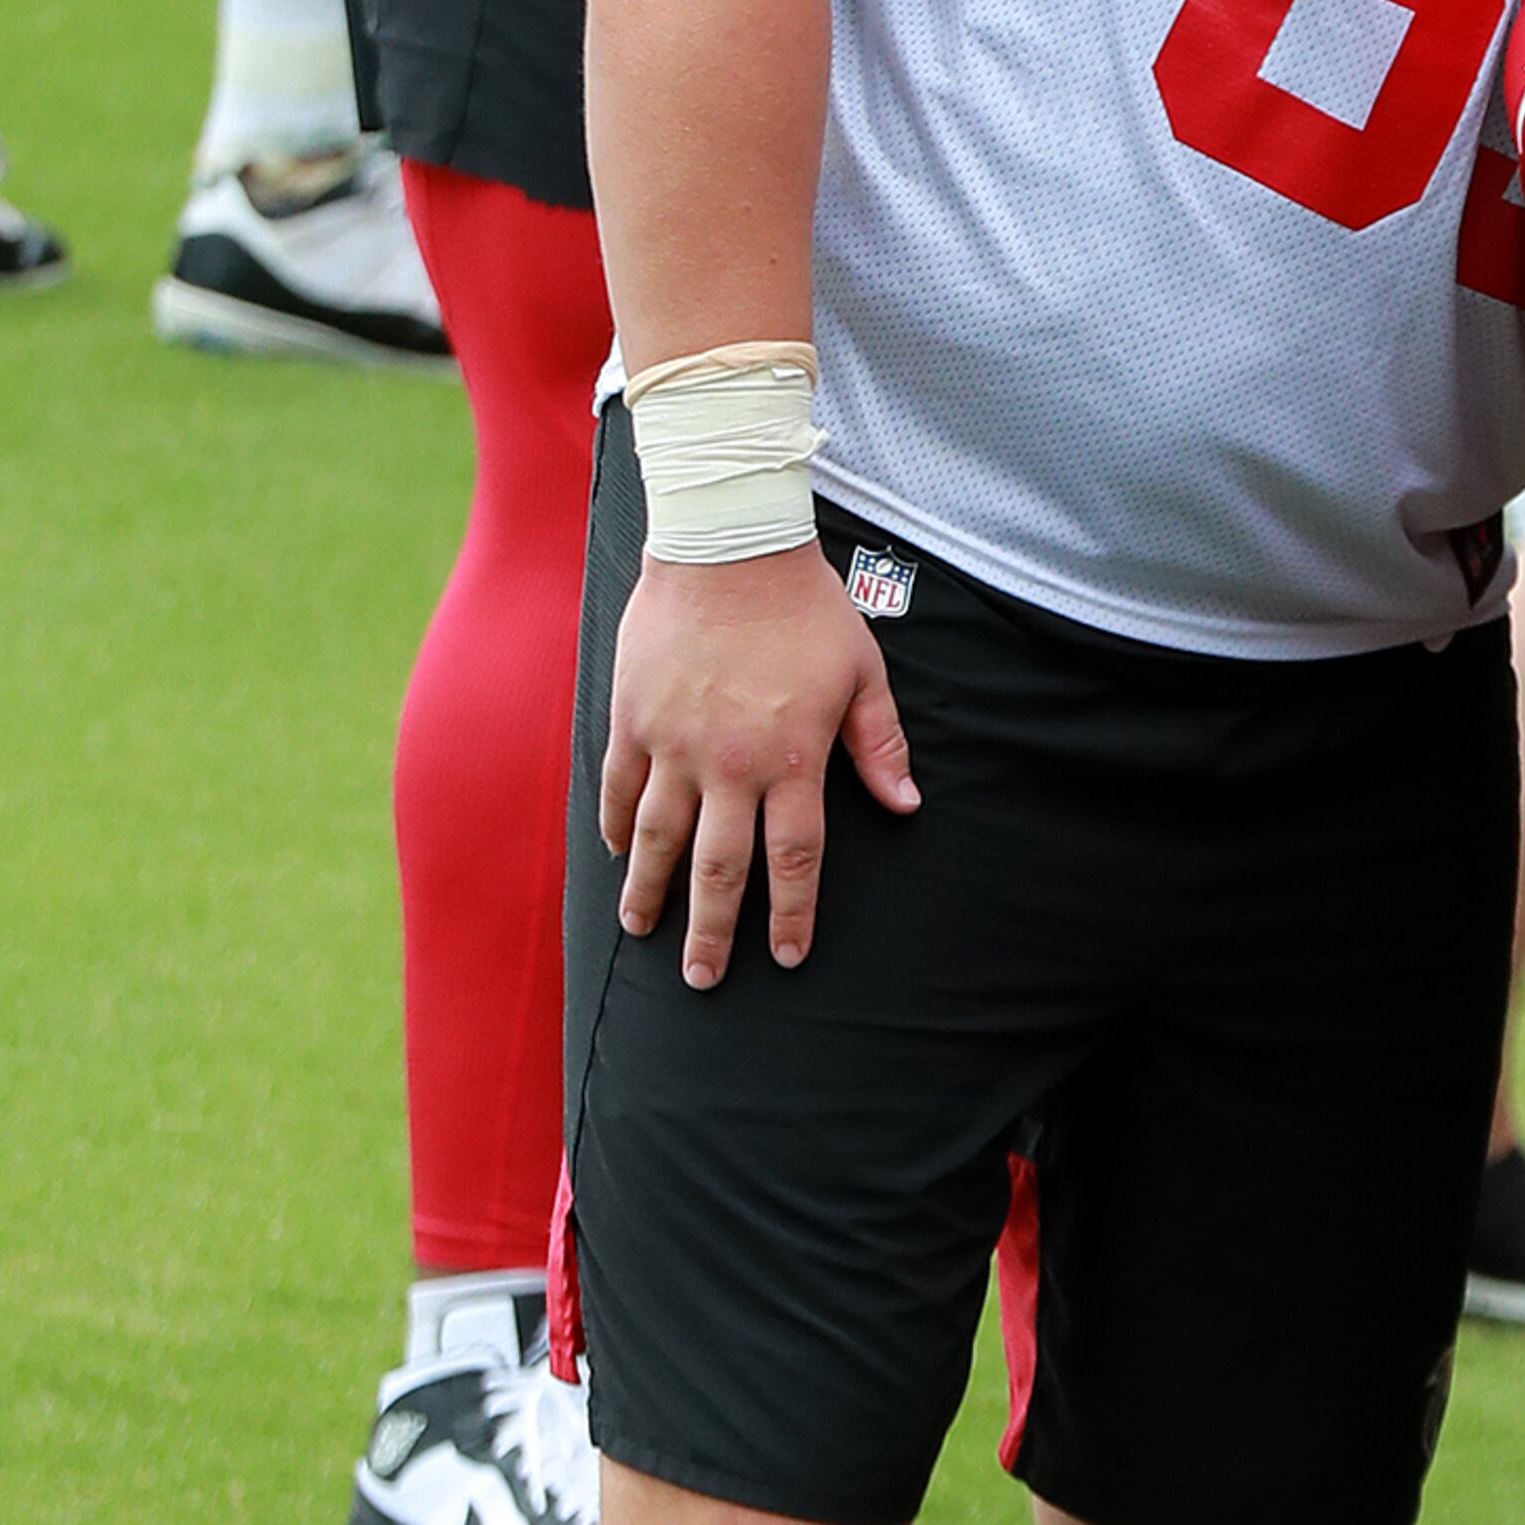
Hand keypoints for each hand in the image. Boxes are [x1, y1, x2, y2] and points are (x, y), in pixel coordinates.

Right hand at [600, 542, 920, 986]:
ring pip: (658, 838)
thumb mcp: (863, 671)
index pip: (794, 859)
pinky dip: (617, 825)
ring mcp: (674, 744)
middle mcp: (729, 764)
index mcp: (792, 759)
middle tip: (705, 979)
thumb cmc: (805, 606)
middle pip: (719, 867)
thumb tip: (907, 804)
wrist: (728, 545)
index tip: (786, 956)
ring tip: (644, 932)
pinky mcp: (633, 717)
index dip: (790, 915)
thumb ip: (880, 744)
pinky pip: (620, 786)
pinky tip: (618, 854)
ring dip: (651, 892)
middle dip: (712, 931)